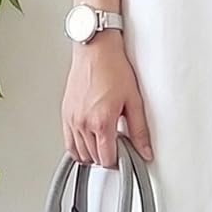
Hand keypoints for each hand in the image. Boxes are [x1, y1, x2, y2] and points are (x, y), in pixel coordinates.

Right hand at [62, 34, 153, 166]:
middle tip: (118, 147)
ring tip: (105, 143)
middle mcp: (83, 123)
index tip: (125, 155)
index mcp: (101, 122)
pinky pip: (68, 142)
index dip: (118, 161)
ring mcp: (71, 119)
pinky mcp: (65, 113)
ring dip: (92, 154)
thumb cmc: (113, 68)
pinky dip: (78, 147)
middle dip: (106, 157)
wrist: (95, 49)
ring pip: (78, 153)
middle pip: (93, 158)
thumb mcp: (134, 100)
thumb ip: (140, 130)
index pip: (107, 158)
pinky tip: (89, 141)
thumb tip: (145, 150)